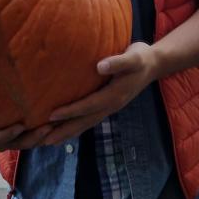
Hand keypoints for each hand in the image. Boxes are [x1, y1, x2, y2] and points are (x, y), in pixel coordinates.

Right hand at [0, 109, 54, 150]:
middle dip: (29, 139)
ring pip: (24, 144)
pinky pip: (31, 138)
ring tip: (53, 127)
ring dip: (39, 138)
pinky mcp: (21, 132)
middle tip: (46, 128)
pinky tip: (56, 125)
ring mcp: (9, 137)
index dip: (4, 135)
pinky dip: (42, 134)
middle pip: (12, 145)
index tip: (19, 126)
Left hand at [42, 41, 158, 146]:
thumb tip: (100, 66)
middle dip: (65, 131)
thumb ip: (118, 62)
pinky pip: (90, 119)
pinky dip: (77, 126)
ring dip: (69, 132)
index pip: (89, 105)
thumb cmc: (141, 58)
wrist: (154, 65)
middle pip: (85, 121)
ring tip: (49, 141)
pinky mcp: (109, 105)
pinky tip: (66, 128)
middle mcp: (112, 105)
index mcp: (115, 95)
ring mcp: (111, 107)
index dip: (71, 111)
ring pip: (87, 123)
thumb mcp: (133, 57)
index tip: (52, 115)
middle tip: (44, 140)